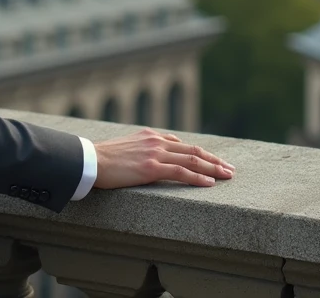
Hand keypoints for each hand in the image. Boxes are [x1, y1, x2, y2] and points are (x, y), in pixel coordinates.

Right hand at [93, 128, 234, 188]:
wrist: (89, 160)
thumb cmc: (103, 158)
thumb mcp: (127, 147)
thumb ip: (144, 148)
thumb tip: (157, 153)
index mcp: (151, 136)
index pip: (183, 144)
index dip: (201, 153)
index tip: (214, 160)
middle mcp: (156, 141)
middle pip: (193, 150)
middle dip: (214, 160)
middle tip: (230, 169)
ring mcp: (155, 153)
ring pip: (192, 159)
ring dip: (213, 168)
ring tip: (227, 176)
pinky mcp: (151, 167)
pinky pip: (180, 172)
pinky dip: (198, 177)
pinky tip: (209, 183)